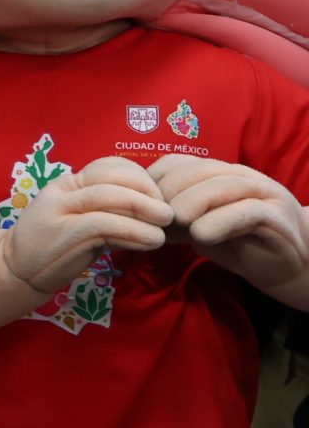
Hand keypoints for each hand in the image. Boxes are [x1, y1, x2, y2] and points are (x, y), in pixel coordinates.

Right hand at [0, 155, 171, 294]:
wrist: (15, 270)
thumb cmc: (54, 246)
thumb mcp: (82, 222)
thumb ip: (109, 212)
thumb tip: (154, 210)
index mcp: (68, 182)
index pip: (109, 165)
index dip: (140, 177)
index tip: (158, 198)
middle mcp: (62, 189)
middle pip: (113, 177)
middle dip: (148, 192)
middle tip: (167, 213)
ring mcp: (60, 210)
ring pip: (112, 197)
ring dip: (146, 211)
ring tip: (164, 227)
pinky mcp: (64, 233)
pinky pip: (106, 224)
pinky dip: (134, 231)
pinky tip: (150, 241)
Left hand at [149, 153, 308, 293]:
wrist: (285, 267)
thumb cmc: (237, 244)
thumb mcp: (198, 229)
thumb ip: (175, 219)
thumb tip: (142, 218)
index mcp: (221, 175)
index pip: (183, 161)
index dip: (158, 177)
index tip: (142, 201)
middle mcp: (243, 178)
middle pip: (203, 169)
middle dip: (173, 187)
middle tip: (158, 213)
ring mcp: (265, 195)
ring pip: (227, 184)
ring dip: (195, 200)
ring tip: (176, 220)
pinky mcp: (279, 218)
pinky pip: (250, 211)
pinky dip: (221, 220)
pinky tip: (202, 235)